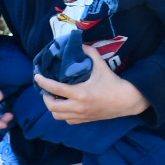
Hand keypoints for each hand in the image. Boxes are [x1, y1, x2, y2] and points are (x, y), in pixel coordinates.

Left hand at [34, 50, 148, 122]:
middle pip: (52, 107)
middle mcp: (78, 106)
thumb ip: (89, 53)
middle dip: (46, 98)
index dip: (43, 82)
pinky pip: (68, 120)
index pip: (55, 88)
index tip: (37, 77)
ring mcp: (81, 115)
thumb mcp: (101, 65)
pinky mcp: (86, 120)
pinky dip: (63, 114)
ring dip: (53, 107)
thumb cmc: (113, 83)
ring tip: (55, 98)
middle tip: (47, 90)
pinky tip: (65, 105)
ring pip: (58, 116)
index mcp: (80, 93)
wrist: (127, 101)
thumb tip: (79, 44)